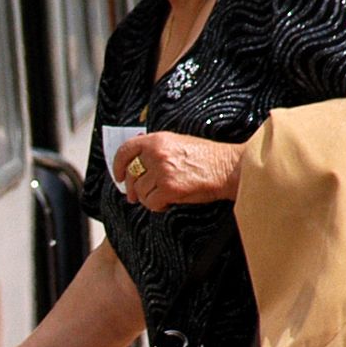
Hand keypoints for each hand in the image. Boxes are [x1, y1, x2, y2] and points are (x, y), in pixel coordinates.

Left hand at [111, 130, 242, 211]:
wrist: (228, 168)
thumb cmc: (208, 157)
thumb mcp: (179, 143)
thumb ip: (156, 150)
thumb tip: (135, 164)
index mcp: (157, 140)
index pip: (125, 150)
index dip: (117, 165)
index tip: (118, 176)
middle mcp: (157, 154)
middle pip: (131, 174)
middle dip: (132, 188)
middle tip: (134, 197)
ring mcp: (163, 171)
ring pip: (141, 191)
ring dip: (149, 198)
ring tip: (164, 196)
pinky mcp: (170, 188)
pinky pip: (152, 203)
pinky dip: (158, 206)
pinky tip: (168, 203)